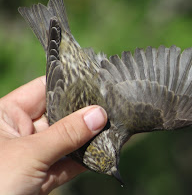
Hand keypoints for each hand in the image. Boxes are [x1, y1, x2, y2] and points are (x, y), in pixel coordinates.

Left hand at [0, 76, 106, 194]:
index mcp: (7, 115)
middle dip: (84, 113)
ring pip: (66, 140)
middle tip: (112, 105)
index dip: (67, 84)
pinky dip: (85, 160)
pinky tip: (104, 151)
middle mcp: (21, 132)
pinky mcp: (42, 177)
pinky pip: (68, 163)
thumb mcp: (30, 153)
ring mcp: (33, 155)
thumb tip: (99, 114)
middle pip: (59, 115)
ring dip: (88, 138)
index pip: (42, 90)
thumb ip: (66, 133)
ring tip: (113, 127)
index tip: (96, 80)